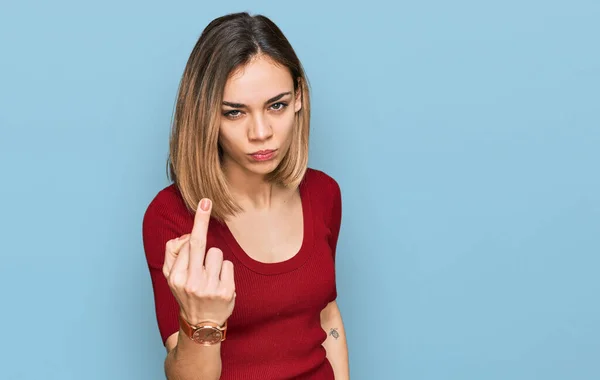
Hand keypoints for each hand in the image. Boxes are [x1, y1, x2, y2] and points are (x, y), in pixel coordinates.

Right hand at [163, 198, 235, 325]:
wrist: (201, 325)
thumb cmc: (188, 293)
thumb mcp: (172, 278)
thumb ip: (173, 255)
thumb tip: (186, 235)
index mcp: (175, 277)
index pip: (184, 244)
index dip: (196, 225)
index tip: (202, 205)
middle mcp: (190, 282)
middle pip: (198, 243)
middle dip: (201, 220)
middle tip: (206, 202)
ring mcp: (208, 287)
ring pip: (216, 253)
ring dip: (215, 261)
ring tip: (210, 277)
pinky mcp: (225, 291)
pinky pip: (228, 265)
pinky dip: (225, 271)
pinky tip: (220, 284)